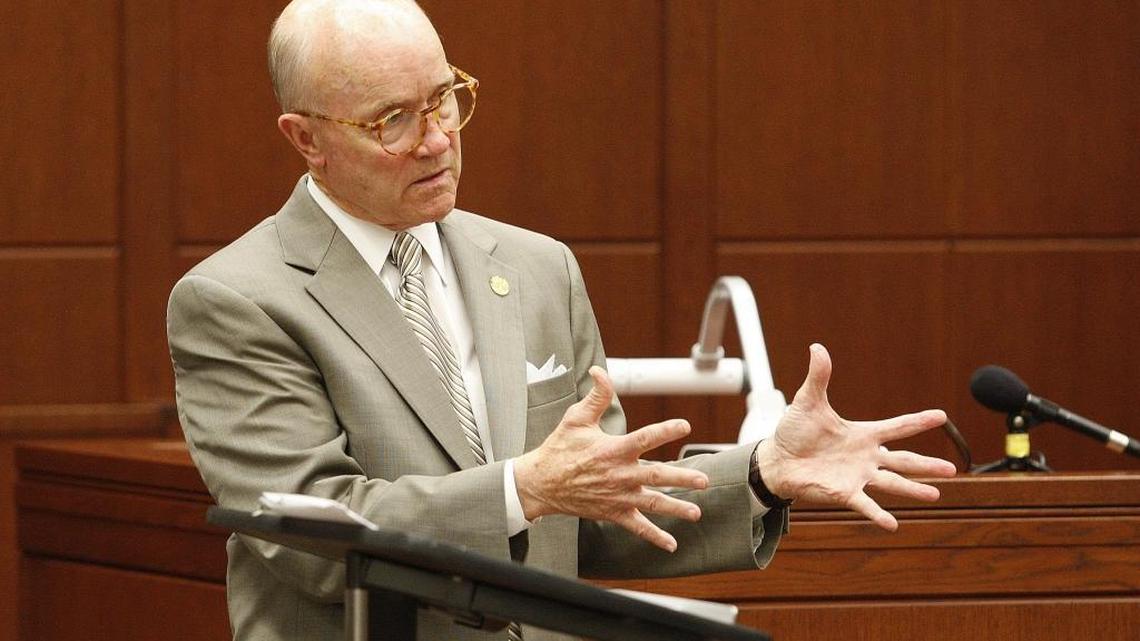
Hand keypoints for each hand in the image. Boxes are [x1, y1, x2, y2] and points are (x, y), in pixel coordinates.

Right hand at [513, 366, 708, 551]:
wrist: (541, 483)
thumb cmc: (559, 448)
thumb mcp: (576, 419)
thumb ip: (595, 397)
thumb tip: (599, 372)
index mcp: (613, 450)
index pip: (645, 438)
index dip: (665, 430)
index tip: (685, 426)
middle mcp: (619, 474)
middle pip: (657, 476)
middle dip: (682, 479)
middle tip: (703, 480)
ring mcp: (618, 496)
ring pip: (652, 503)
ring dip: (676, 508)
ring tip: (696, 512)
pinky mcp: (613, 512)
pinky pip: (636, 526)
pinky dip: (654, 536)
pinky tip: (671, 544)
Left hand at [754, 344, 957, 529]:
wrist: (777, 460)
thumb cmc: (794, 432)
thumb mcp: (808, 402)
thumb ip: (818, 377)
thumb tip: (817, 347)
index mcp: (862, 434)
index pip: (897, 426)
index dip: (918, 421)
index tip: (942, 416)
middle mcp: (866, 457)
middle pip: (904, 460)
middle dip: (928, 464)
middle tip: (953, 469)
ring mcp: (858, 477)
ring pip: (893, 483)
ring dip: (913, 489)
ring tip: (936, 494)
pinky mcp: (844, 493)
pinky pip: (866, 505)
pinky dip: (878, 515)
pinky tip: (894, 524)